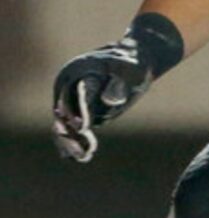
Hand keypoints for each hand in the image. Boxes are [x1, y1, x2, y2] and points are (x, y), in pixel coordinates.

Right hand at [51, 14, 181, 162]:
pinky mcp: (79, 106)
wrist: (133, 59)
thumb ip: (119, 86)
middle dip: (70, 132)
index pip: (77, 94)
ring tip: (82, 157)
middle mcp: (70, 83)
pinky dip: (74, 139)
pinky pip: (71, 125)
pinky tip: (78, 157)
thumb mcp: (131, 71)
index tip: (81, 128)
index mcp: (80, 70)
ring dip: (70, 141)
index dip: (78, 111)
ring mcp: (72, 95)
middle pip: (65, 110)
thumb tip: (109, 102)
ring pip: (65, 121)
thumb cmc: (133, 63)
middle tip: (80, 151)